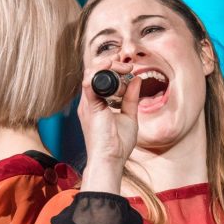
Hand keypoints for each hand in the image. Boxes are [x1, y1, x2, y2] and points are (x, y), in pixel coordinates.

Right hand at [78, 59, 140, 193]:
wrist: (110, 160)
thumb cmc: (117, 145)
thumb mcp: (129, 116)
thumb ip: (131, 98)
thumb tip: (136, 80)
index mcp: (96, 103)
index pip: (100, 77)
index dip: (113, 68)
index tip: (130, 69)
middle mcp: (89, 101)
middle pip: (94, 71)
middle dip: (112, 63)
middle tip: (129, 67)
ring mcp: (87, 103)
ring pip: (91, 72)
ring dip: (108, 65)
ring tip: (124, 68)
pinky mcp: (89, 107)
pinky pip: (89, 82)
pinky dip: (100, 72)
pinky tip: (112, 68)